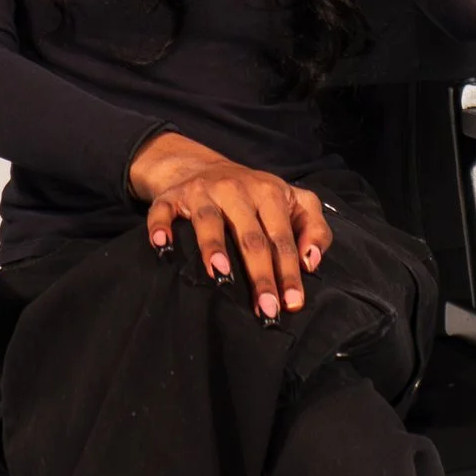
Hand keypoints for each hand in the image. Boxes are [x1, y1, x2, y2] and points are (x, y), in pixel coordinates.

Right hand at [127, 131, 331, 317]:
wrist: (204, 167)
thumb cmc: (256, 196)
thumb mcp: (294, 203)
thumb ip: (315, 229)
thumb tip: (312, 262)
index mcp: (269, 193)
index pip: (282, 238)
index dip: (288, 271)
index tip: (292, 302)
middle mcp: (236, 190)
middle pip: (250, 237)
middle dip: (259, 275)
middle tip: (266, 308)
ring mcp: (202, 192)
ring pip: (209, 221)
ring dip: (213, 247)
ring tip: (221, 275)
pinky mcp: (171, 197)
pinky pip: (162, 211)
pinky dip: (160, 227)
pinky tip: (162, 246)